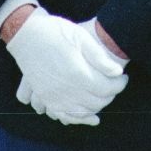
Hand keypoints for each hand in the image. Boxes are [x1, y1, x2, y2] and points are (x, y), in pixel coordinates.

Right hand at [5, 8, 127, 125]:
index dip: (119, 85)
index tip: (124, 77)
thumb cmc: (55, 31)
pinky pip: (63, 116)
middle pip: (96, 102)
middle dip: (110, 95)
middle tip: (116, 84)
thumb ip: (99, 57)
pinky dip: (78, 118)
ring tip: (104, 96)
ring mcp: (53, 96)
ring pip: (82, 112)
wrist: (26, 34)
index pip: (106, 89)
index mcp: (77, 73)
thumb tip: (118, 73)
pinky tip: (88, 115)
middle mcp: (65, 89)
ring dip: (96, 107)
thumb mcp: (80, 36)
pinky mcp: (45, 98)